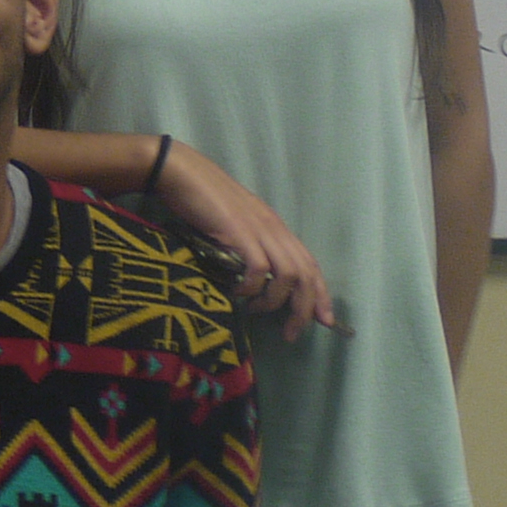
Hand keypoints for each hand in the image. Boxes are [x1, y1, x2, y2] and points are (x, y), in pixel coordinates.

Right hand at [149, 138, 336, 333]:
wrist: (183, 174)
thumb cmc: (204, 200)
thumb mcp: (236, 224)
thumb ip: (250, 245)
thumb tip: (256, 276)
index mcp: (276, 227)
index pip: (310, 264)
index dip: (320, 293)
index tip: (323, 320)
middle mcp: (274, 229)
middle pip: (305, 274)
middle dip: (304, 308)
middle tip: (292, 333)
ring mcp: (258, 230)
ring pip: (288, 275)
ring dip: (275, 301)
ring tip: (256, 309)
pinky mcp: (240, 233)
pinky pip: (257, 269)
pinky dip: (251, 287)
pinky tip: (237, 292)